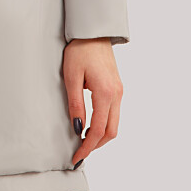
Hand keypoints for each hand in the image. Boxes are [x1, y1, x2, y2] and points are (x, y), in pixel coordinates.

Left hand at [62, 38, 123, 166]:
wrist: (93, 33)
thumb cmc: (80, 51)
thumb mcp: (71, 77)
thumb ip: (75, 104)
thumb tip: (77, 128)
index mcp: (105, 92)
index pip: (99, 129)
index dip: (87, 146)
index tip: (76, 156)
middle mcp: (117, 94)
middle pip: (111, 131)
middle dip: (95, 145)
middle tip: (79, 153)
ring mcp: (119, 92)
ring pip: (115, 124)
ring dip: (101, 136)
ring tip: (83, 142)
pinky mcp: (117, 89)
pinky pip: (114, 114)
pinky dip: (104, 125)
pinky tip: (91, 127)